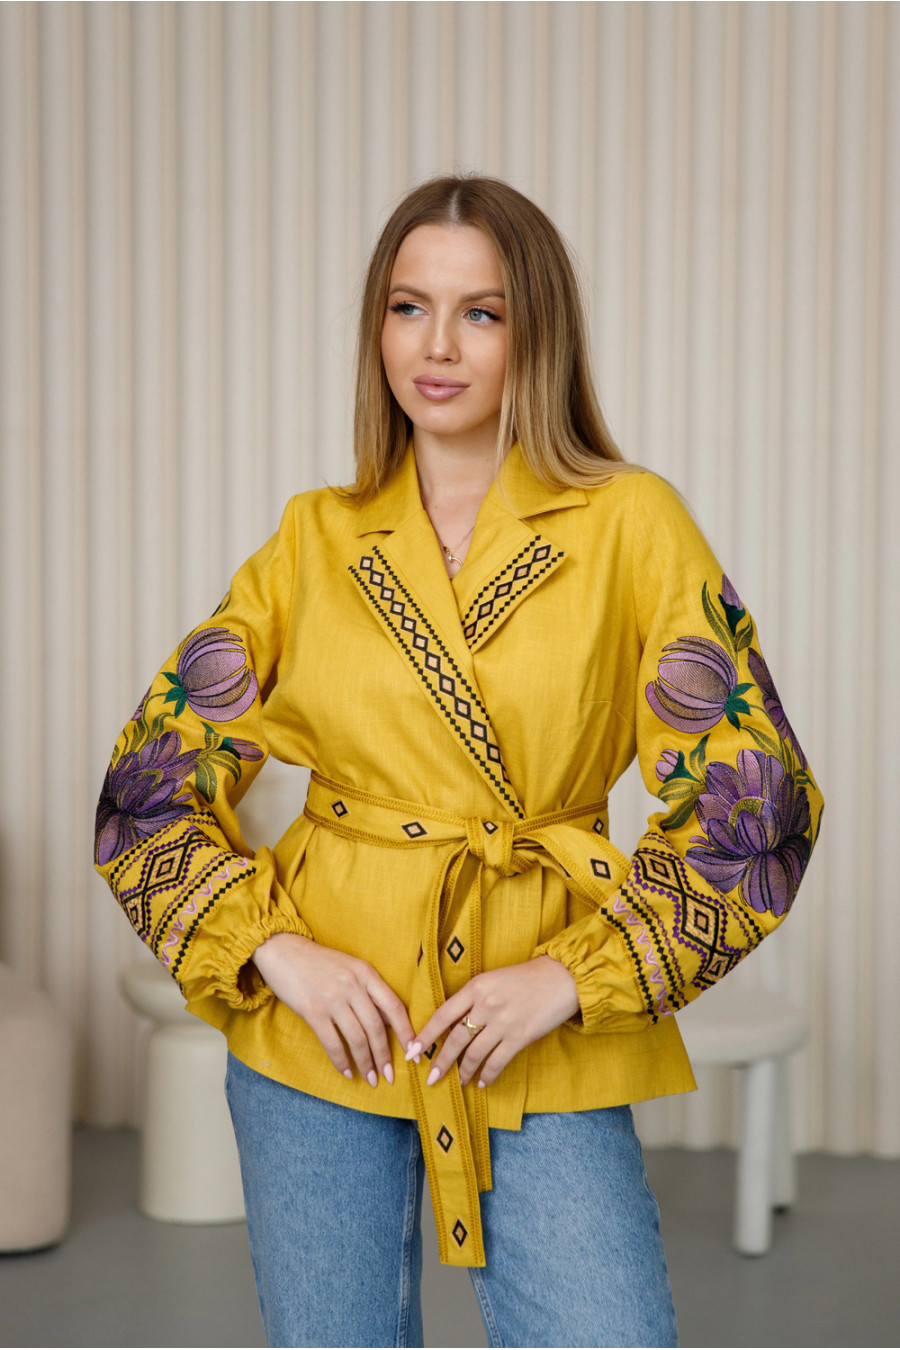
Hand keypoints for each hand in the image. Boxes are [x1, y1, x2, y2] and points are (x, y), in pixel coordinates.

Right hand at [252, 933, 415, 1086]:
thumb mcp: (350, 968)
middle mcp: (353, 985)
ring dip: (366, 1062)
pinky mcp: (313, 1011)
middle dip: (384, 1055)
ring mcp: (333, 999)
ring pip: (357, 1038)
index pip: (394, 1006)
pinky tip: (347, 1071)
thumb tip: (387, 1022)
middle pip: (377, 1027)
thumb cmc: (318, 962)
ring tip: (370, 1078)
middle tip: (389, 1075)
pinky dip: (342, 1060)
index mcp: (366, 972)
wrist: (283, 950)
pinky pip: (333, 1043)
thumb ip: (368, 990)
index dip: (406, 1031)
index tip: (413, 1051)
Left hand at [406, 955, 579, 1088]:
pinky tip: (482, 1082)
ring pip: (474, 1053)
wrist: (562, 977)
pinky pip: (497, 1061)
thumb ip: (473, 998)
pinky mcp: (520, 1036)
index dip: (425, 1035)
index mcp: (476, 987)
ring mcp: (503, 1022)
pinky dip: (487, 1074)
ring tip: (458, 1081)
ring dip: (463, 1071)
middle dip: (441, 1061)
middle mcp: (486, 1005)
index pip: (443, 1014)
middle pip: (455, 1038)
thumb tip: (453, 1023)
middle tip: (430, 1078)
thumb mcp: (494, 979)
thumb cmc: (526, 977)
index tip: (412, 1051)